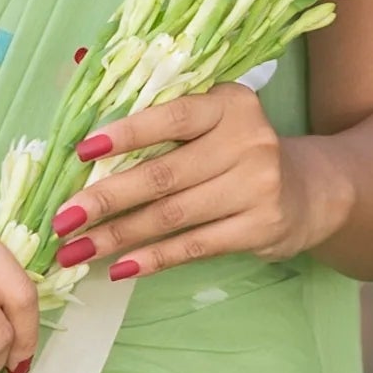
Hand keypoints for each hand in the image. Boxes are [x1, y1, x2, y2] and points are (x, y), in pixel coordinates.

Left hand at [50, 83, 341, 284]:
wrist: (309, 190)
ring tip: (76, 250)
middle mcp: (248, 141)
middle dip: (106, 199)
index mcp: (229, 104)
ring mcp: (258, 186)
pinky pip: (194, 246)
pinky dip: (152, 258)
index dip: (126, 134)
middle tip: (63, 219)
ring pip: (173, 215)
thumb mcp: (214, 126)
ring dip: (118, 236)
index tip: (82, 152)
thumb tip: (88, 159)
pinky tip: (119, 268)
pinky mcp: (261, 227)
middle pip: (164, 174)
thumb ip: (167, 130)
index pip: (171, 116)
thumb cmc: (237, 153)